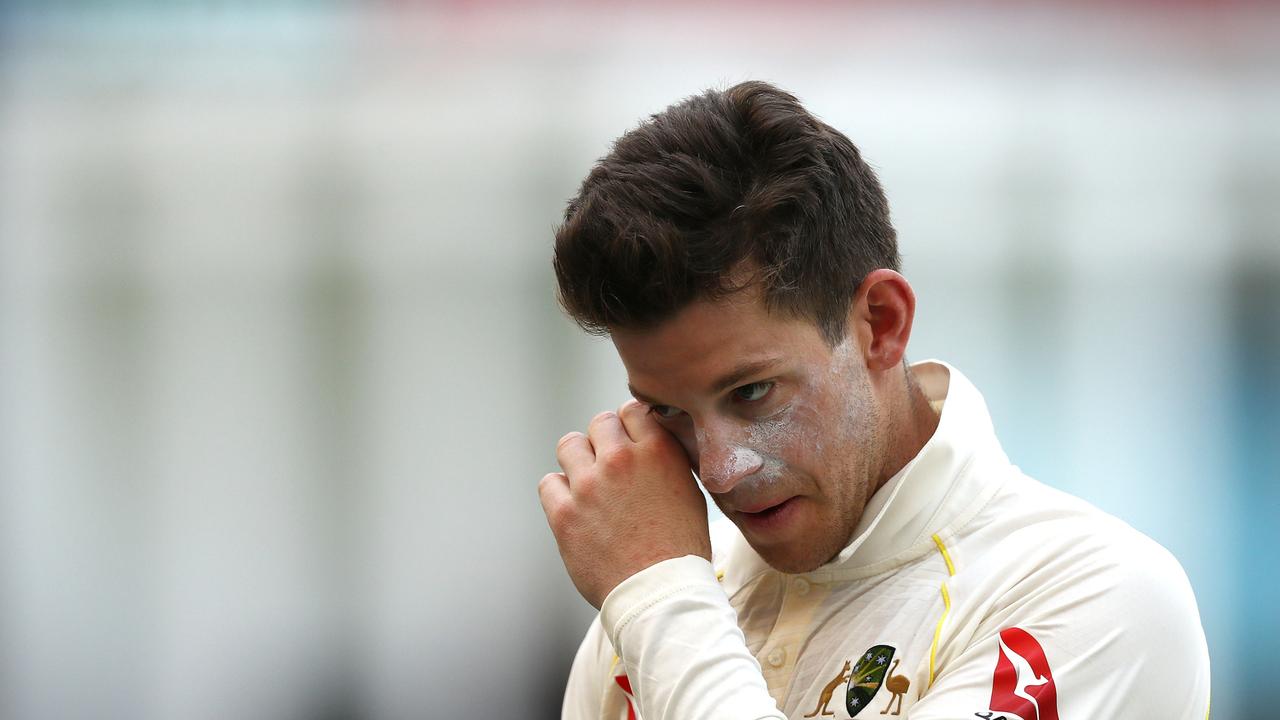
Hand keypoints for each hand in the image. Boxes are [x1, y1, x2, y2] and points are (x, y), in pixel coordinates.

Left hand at [538, 399, 710, 607]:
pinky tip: (574, 507)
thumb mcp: (689, 492)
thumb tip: (648, 443)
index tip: (629, 442)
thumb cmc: (680, 550)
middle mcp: (620, 460)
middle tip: (609, 465)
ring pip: (568, 444)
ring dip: (578, 460)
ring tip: (588, 483)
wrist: (660, 593)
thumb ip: (666, 460)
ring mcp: (589, 485)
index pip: (631, 411)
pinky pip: (548, 482)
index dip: (629, 427)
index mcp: (657, 452)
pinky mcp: (564, 513)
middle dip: (604, 440)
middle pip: (599, 423)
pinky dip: (558, 492)